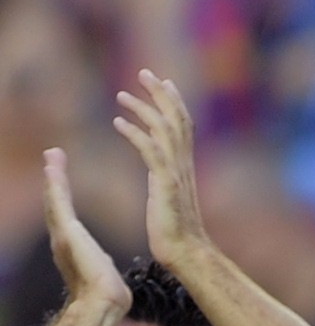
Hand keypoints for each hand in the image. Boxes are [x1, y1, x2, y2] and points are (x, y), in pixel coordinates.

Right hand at [42, 148, 129, 316]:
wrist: (104, 302)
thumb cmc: (108, 295)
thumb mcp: (103, 273)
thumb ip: (100, 264)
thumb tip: (104, 265)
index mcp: (71, 248)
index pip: (65, 216)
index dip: (61, 197)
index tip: (60, 180)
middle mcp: (61, 240)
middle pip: (55, 204)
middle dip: (53, 181)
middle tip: (51, 158)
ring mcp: (62, 236)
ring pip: (55, 199)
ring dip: (53, 177)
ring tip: (52, 156)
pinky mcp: (67, 232)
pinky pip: (59, 201)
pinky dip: (55, 183)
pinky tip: (52, 166)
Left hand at [114, 70, 205, 270]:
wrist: (186, 254)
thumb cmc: (176, 234)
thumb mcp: (169, 199)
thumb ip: (165, 180)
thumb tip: (159, 172)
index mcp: (184, 166)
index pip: (183, 124)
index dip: (173, 101)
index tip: (163, 81)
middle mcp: (183, 164)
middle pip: (176, 118)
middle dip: (160, 93)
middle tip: (143, 72)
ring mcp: (175, 173)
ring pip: (162, 128)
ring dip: (141, 108)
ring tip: (121, 95)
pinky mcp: (165, 183)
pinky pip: (150, 150)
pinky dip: (134, 133)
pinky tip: (117, 123)